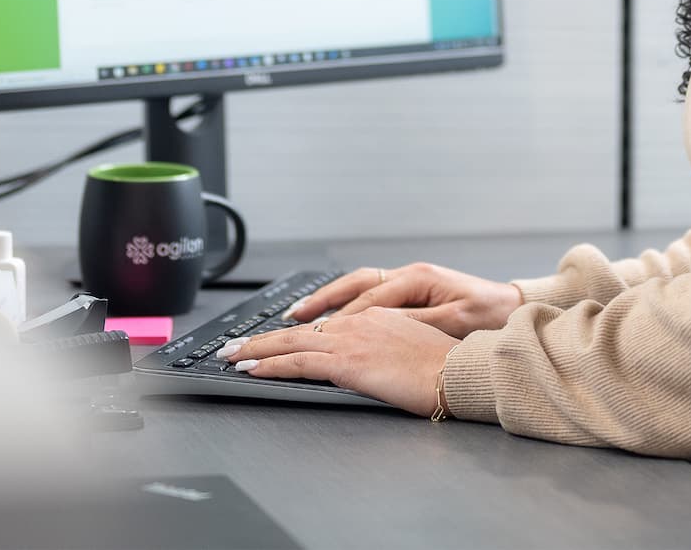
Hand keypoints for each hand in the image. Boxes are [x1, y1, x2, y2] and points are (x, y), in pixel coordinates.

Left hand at [221, 307, 456, 414]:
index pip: (325, 325)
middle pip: (301, 330)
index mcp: (377, 316)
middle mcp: (359, 322)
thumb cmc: (444, 367)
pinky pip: (297, 362)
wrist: (457, 372)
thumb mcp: (413, 347)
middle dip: (264, 337)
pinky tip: (253, 369)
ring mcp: (351, 341)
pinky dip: (270, 364)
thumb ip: (386, 348)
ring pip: (291, 342)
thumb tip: (372, 360)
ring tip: (233, 355)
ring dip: (257, 348)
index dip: (296, 333)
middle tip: (237, 344)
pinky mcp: (346, 362)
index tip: (277, 339)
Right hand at [284, 262, 523, 337]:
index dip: (339, 318)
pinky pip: (369, 295)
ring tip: (297, 315)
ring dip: (327, 301)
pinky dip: (344, 305)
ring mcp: (408, 282)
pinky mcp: (411, 293)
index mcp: (418, 279)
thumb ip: (414, 323)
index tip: (314, 334)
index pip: (368, 299)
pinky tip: (329, 317)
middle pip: (353, 285)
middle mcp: (408, 276)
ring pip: (357, 287)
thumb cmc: (490, 315)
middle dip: (319, 302)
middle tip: (289, 319)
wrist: (512, 308)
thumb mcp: (454, 322)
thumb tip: (377, 326)